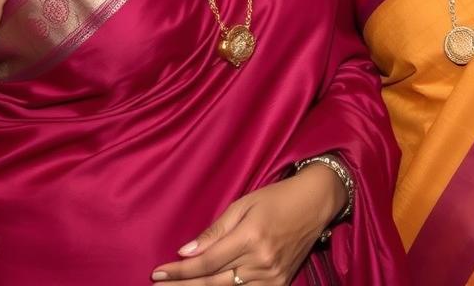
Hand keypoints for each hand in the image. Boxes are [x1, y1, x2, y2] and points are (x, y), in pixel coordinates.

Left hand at [151, 164, 346, 284]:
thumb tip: (186, 252)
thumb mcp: (245, 203)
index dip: (179, 271)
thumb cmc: (278, 196)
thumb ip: (216, 230)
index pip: (206, 262)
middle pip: (212, 282)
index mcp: (251, 237)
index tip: (157, 274)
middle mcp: (261, 261)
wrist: (317, 202)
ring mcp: (272, 276)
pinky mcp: (280, 284)